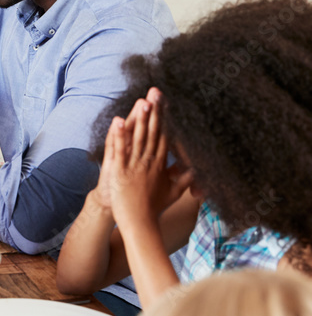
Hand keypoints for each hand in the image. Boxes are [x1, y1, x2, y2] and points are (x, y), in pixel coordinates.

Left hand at [107, 89, 191, 227]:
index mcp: (160, 164)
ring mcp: (135, 166)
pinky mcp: (121, 172)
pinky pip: (120, 150)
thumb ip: (184, 179)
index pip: (163, 136)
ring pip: (139, 137)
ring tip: (142, 100)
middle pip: (153, 132)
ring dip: (141, 118)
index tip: (165, 102)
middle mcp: (149, 161)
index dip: (164, 118)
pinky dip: (119, 135)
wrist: (139, 224)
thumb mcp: (173, 192)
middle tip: (155, 91)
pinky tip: (118, 120)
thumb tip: (197, 169)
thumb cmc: (153, 208)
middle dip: (154, 111)